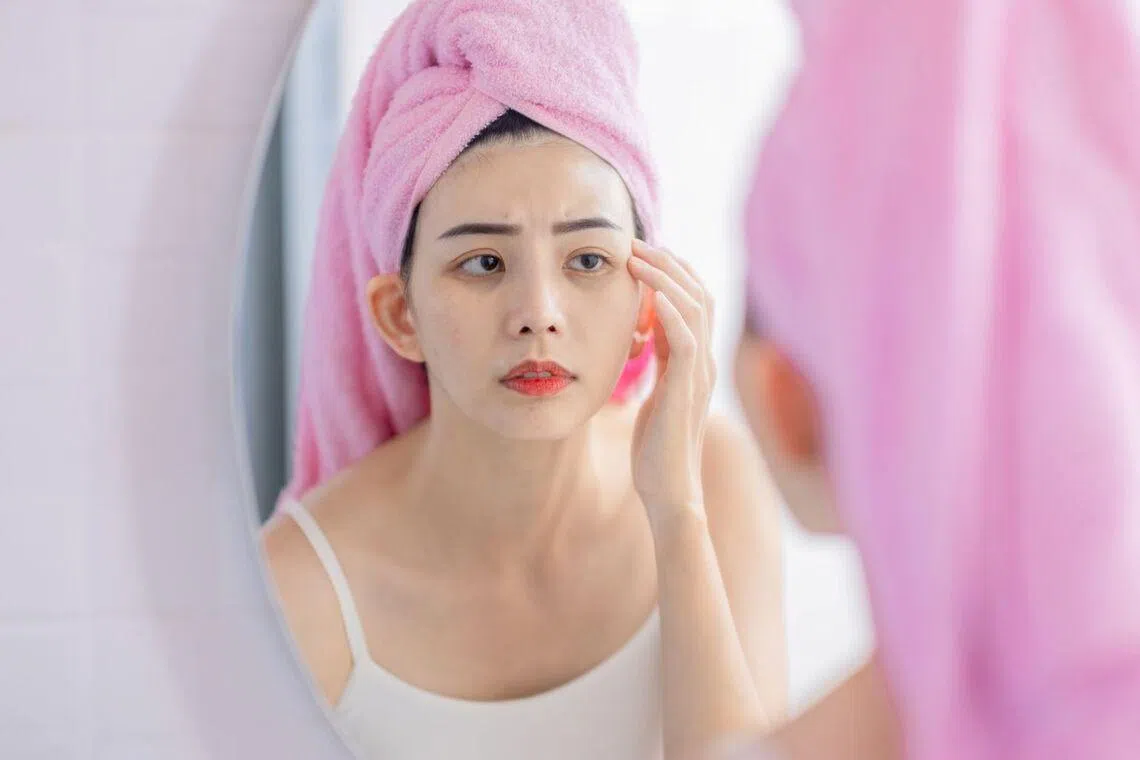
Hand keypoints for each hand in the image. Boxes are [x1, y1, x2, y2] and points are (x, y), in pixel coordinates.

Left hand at [626, 239, 716, 533]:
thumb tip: (643, 332)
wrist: (669, 491)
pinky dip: (669, 308)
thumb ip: (657, 362)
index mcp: (695, 362)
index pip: (695, 302)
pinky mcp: (686, 388)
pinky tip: (648, 290)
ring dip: (666, 276)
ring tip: (638, 256)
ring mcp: (699, 373)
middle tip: (638, 243)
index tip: (642, 254)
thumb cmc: (656, 449)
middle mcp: (703, 361)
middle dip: (669, 263)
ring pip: (695, 307)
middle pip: (699, 294)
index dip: (673, 273)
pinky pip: (684, 336)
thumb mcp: (655, 394)